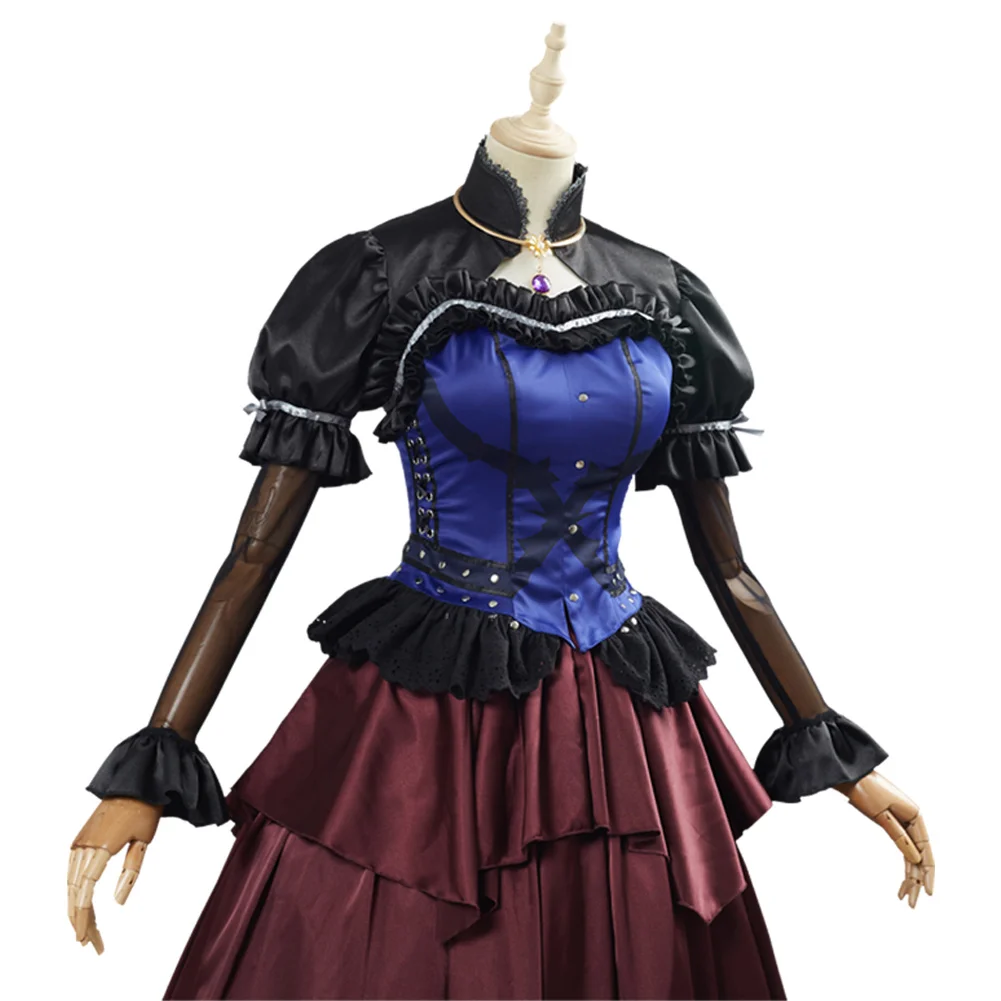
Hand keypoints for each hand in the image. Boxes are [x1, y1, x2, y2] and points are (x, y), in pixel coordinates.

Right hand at [68, 797, 162, 952]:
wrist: (136, 782)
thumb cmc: (145, 810)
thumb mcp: (144, 841)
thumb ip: (130, 873)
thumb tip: (117, 904)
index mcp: (100, 847)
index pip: (86, 892)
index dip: (85, 918)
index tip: (86, 939)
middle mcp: (83, 846)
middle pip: (76, 893)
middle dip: (81, 920)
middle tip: (91, 944)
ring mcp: (79, 842)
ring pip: (71, 885)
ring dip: (77, 909)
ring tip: (87, 932)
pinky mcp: (80, 839)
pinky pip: (72, 872)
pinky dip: (75, 892)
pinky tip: (81, 906)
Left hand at [835, 770, 934, 907]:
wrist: (851, 775)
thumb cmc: (865, 790)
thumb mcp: (881, 815)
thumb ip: (899, 836)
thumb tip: (916, 860)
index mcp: (915, 816)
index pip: (926, 851)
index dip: (928, 873)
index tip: (929, 893)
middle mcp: (913, 821)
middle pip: (920, 858)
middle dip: (917, 881)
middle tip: (911, 904)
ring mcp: (904, 824)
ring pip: (911, 857)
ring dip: (909, 877)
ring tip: (903, 898)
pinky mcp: (892, 825)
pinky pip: (902, 850)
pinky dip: (903, 866)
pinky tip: (901, 882)